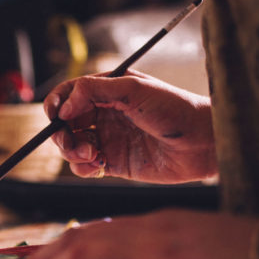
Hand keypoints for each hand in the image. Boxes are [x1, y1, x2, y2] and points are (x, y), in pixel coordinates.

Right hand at [45, 71, 215, 182]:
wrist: (202, 142)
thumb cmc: (175, 109)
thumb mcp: (134, 90)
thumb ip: (95, 91)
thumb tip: (64, 105)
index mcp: (108, 91)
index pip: (69, 94)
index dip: (57, 104)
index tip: (56, 115)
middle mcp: (104, 114)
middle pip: (65, 123)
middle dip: (61, 133)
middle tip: (72, 142)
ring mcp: (107, 139)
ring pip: (71, 146)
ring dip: (72, 151)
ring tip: (91, 154)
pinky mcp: (113, 163)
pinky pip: (84, 166)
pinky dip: (82, 167)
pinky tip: (97, 164)